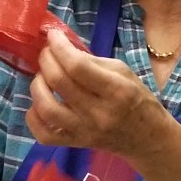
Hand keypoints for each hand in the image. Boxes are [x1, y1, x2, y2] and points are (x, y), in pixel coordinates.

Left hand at [27, 28, 167, 163]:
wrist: (147, 138)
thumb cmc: (137, 99)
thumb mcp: (124, 72)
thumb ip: (92, 61)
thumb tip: (62, 48)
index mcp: (116, 91)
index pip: (78, 66)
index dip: (59, 47)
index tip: (53, 35)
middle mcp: (99, 113)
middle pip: (59, 82)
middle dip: (46, 59)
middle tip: (47, 52)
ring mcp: (85, 131)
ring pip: (46, 108)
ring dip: (37, 85)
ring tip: (42, 77)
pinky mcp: (75, 144)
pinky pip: (43, 134)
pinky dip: (33, 116)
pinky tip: (40, 103)